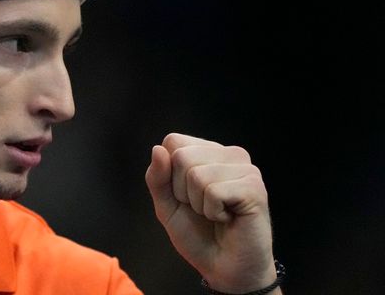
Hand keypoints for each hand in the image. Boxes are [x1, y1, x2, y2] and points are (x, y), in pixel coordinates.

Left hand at [145, 133, 279, 292]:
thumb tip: (157, 149)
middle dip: (182, 191)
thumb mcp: (166, 204)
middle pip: (181, 156)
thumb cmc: (198, 235)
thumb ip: (157, 177)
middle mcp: (229, 154)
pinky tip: (228, 218)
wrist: (224, 269)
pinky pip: (213, 192)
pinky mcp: (254, 187)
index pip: (172, 142)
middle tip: (203, 208)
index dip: (168, 174)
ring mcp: (245, 168)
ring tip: (216, 214)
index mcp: (208, 152)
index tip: (185, 196)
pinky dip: (213, 212)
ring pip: (196, 175)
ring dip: (199, 204)